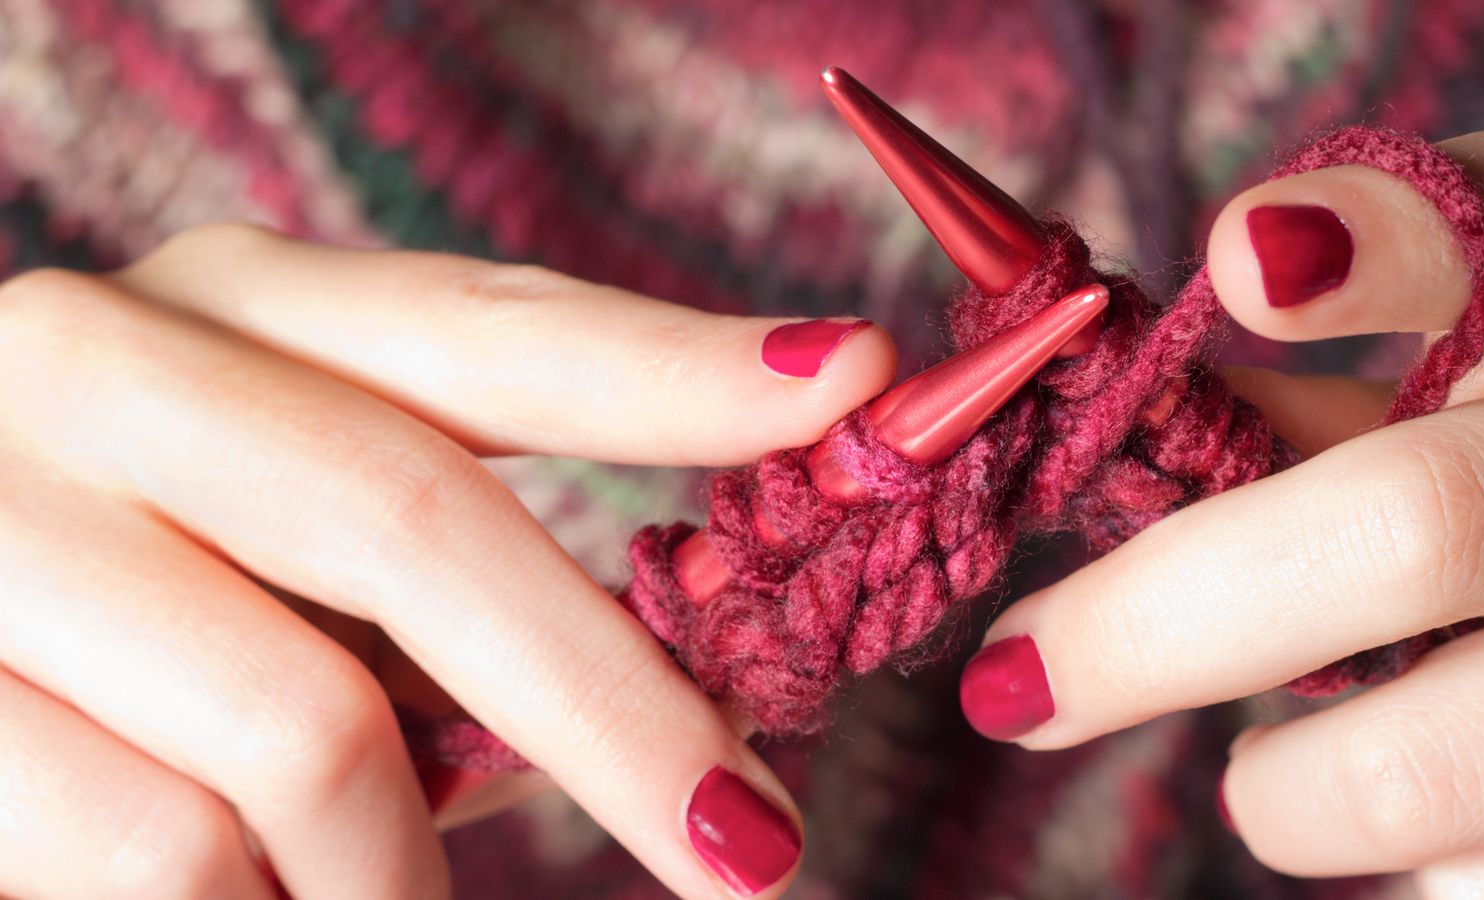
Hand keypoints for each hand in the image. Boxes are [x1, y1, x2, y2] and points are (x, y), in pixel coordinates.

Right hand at [0, 225, 895, 898]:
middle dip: (617, 708)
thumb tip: (687, 698)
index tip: (852, 381)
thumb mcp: (289, 566)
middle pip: (423, 523)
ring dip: (400, 869)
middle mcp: (100, 366)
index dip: (678, 365)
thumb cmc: (133, 636)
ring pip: (312, 733)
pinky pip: (184, 856)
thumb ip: (448, 597)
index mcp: (228, 311)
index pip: (490, 328)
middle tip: (754, 849)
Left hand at [958, 131, 1483, 896]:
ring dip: (1284, 794)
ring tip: (1318, 770)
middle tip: (1017, 683)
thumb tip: (1081, 464)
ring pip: (1408, 781)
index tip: (1232, 266)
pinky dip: (1424, 880)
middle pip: (1414, 528)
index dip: (1374, 232)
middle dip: (1159, 623)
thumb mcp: (1467, 437)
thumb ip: (1301, 426)